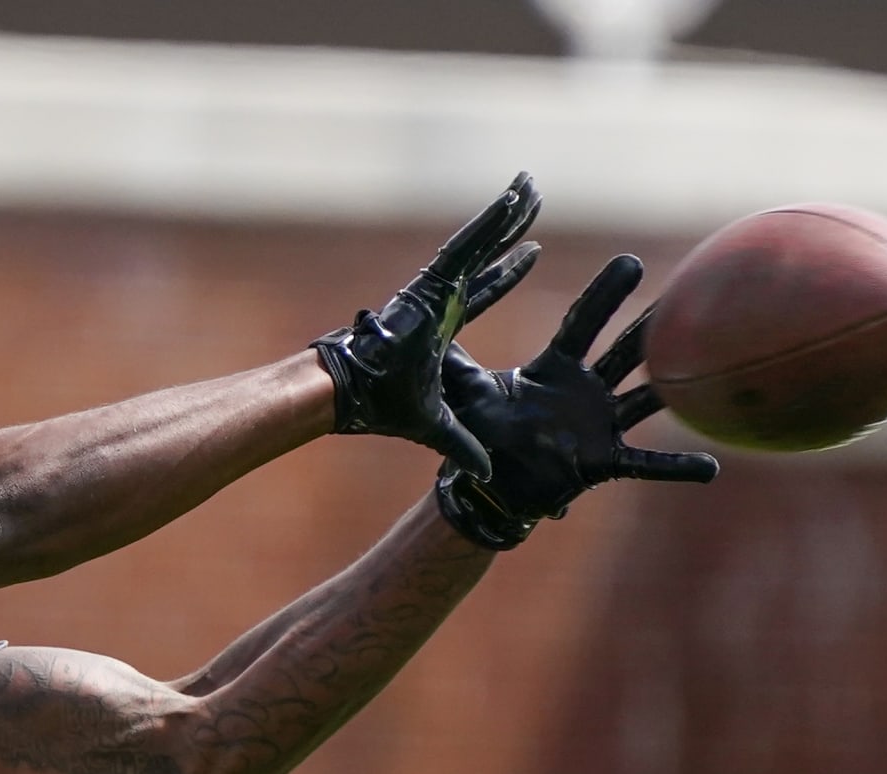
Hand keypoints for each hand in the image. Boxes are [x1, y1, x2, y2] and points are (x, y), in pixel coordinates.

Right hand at [313, 173, 541, 479]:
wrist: (352, 393)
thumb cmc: (383, 405)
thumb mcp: (439, 426)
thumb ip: (462, 445)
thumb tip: (485, 475)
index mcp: (442, 324)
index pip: (482, 293)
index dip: (506, 273)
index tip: (531, 252)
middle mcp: (440, 298)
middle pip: (485, 255)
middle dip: (511, 229)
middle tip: (534, 198)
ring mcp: (435, 287)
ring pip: (479, 241)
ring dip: (507, 214)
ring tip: (530, 184)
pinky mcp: (430, 282)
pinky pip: (467, 244)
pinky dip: (490, 222)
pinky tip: (514, 197)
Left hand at [432, 254, 719, 549]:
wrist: (492, 486)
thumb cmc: (486, 433)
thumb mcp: (470, 393)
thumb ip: (456, 359)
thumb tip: (428, 319)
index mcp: (556, 367)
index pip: (584, 323)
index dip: (604, 296)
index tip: (629, 261)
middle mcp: (587, 389)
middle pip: (624, 350)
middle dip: (650, 325)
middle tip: (681, 294)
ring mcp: (602, 425)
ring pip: (646, 397)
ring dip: (675, 383)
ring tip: (713, 363)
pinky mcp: (606, 462)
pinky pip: (648, 463)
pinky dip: (677, 467)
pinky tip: (710, 467)